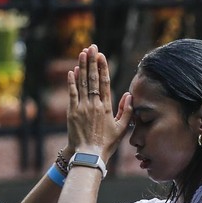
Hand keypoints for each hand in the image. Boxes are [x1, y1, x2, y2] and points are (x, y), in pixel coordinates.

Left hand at [67, 44, 132, 162]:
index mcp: (106, 108)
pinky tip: (72, 71)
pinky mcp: (72, 113)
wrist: (88, 155)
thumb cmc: (107, 144)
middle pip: (93, 78)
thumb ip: (127, 111)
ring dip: (82, 67)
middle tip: (91, 47)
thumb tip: (129, 95)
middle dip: (92, 61)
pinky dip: (72, 82)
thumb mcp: (121, 129)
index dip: (102, 67)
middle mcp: (94, 105)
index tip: (101, 55)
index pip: (104, 83)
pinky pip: (72, 93)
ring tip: (82, 53)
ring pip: (82, 83)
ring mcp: (82, 108)